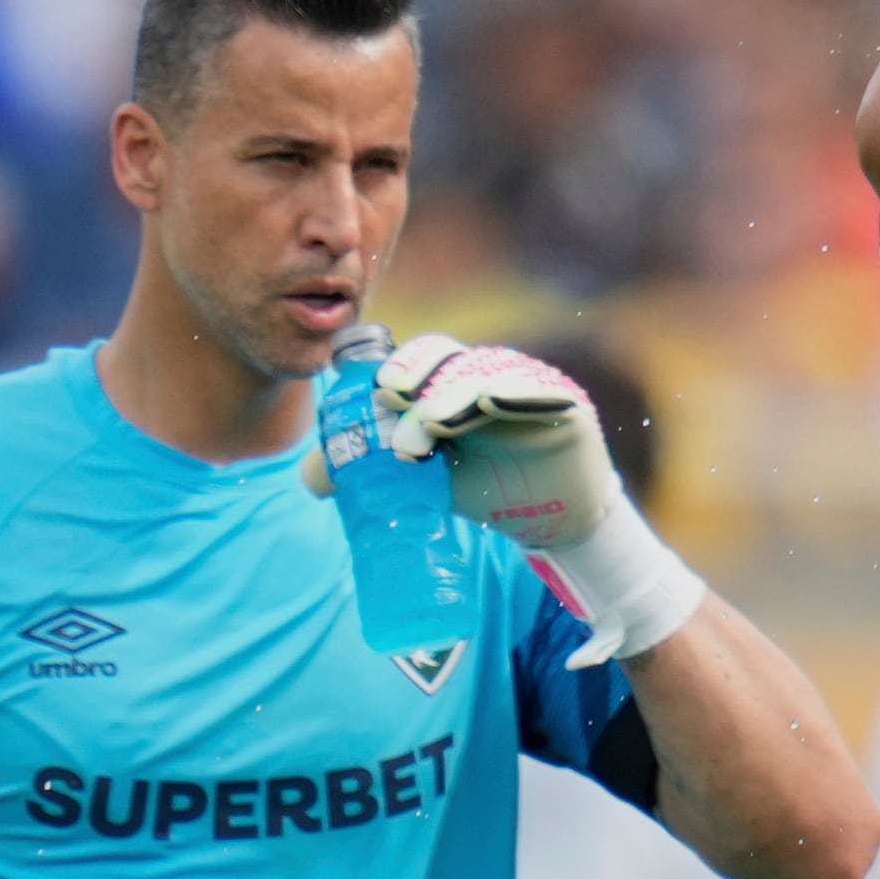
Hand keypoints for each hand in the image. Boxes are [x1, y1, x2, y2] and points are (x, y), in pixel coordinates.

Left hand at [300, 336, 620, 543]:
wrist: (548, 520)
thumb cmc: (486, 487)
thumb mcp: (422, 479)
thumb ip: (373, 470)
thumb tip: (313, 479)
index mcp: (454, 383)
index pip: (425, 357)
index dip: (402, 365)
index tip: (379, 391)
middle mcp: (491, 375)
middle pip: (451, 359)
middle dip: (418, 377)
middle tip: (393, 401)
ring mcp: (529, 386)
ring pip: (487, 375)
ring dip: (453, 398)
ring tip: (432, 431)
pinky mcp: (566, 404)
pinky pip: (537, 390)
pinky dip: (512, 393)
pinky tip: (490, 403)